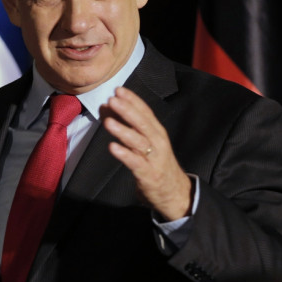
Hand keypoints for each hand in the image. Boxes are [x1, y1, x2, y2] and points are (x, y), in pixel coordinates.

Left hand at [101, 87, 191, 220]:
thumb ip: (126, 125)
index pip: (145, 112)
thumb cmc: (155, 162)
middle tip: (113, 99)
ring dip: (123, 130)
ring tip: (108, 121)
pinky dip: (124, 154)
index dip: (133, 100)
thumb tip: (107, 107)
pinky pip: (135, 163)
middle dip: (128, 110)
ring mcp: (154, 158)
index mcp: (157, 132)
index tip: (119, 89)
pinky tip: (113, 147)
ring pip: (139, 142)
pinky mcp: (148, 174)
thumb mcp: (143, 141)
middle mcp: (157, 142)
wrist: (174, 192)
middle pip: (143, 123)